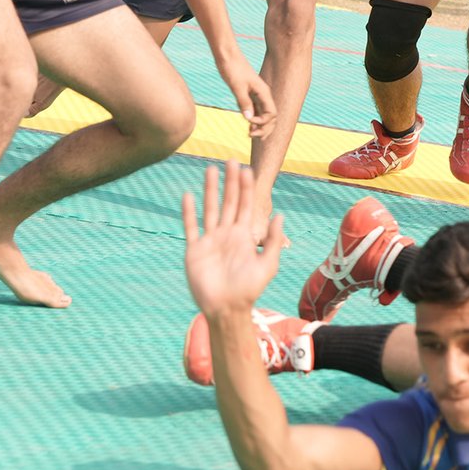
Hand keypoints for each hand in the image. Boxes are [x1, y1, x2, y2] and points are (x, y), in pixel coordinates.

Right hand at [181, 160, 283, 314]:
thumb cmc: (249, 290)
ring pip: (210, 208)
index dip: (246, 188)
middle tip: (231, 161)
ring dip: (210, 190)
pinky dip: (189, 212)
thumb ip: (273, 240)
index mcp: (244, 236)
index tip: (248, 170)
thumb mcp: (267, 265)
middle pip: (229, 202)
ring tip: (210, 170)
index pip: (245, 206)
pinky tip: (188, 195)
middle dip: (230, 182)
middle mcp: (227, 234)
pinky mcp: (195, 249)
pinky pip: (191, 226)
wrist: (227, 309)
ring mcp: (210, 240)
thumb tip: (280, 215)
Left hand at [216, 57, 276, 138]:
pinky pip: (255, 109)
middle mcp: (263, 94)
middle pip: (270, 117)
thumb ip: (244, 102)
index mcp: (264, 92)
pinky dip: (253, 119)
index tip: (249, 123)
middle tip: (253, 136)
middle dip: (265, 128)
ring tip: (250, 134)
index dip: (263, 122)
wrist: (227, 55)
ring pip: (263, 114)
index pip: (271, 114)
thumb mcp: (237, 86)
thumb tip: (249, 119)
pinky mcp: (249, 94)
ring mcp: (256, 94)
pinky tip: (247, 125)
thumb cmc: (232, 68)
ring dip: (259, 125)